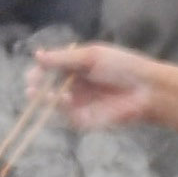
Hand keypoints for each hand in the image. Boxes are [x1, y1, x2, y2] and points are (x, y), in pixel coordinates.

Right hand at [32, 42, 177, 131]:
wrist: (145, 90)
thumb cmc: (122, 67)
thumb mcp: (91, 56)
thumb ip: (63, 58)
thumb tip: (36, 55)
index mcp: (76, 67)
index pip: (50, 69)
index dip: (39, 71)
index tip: (33, 72)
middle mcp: (74, 86)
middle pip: (47, 88)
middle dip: (37, 87)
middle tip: (31, 86)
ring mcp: (78, 104)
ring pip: (53, 104)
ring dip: (46, 98)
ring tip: (44, 92)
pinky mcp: (84, 121)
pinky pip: (66, 116)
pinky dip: (61, 108)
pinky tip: (63, 98)